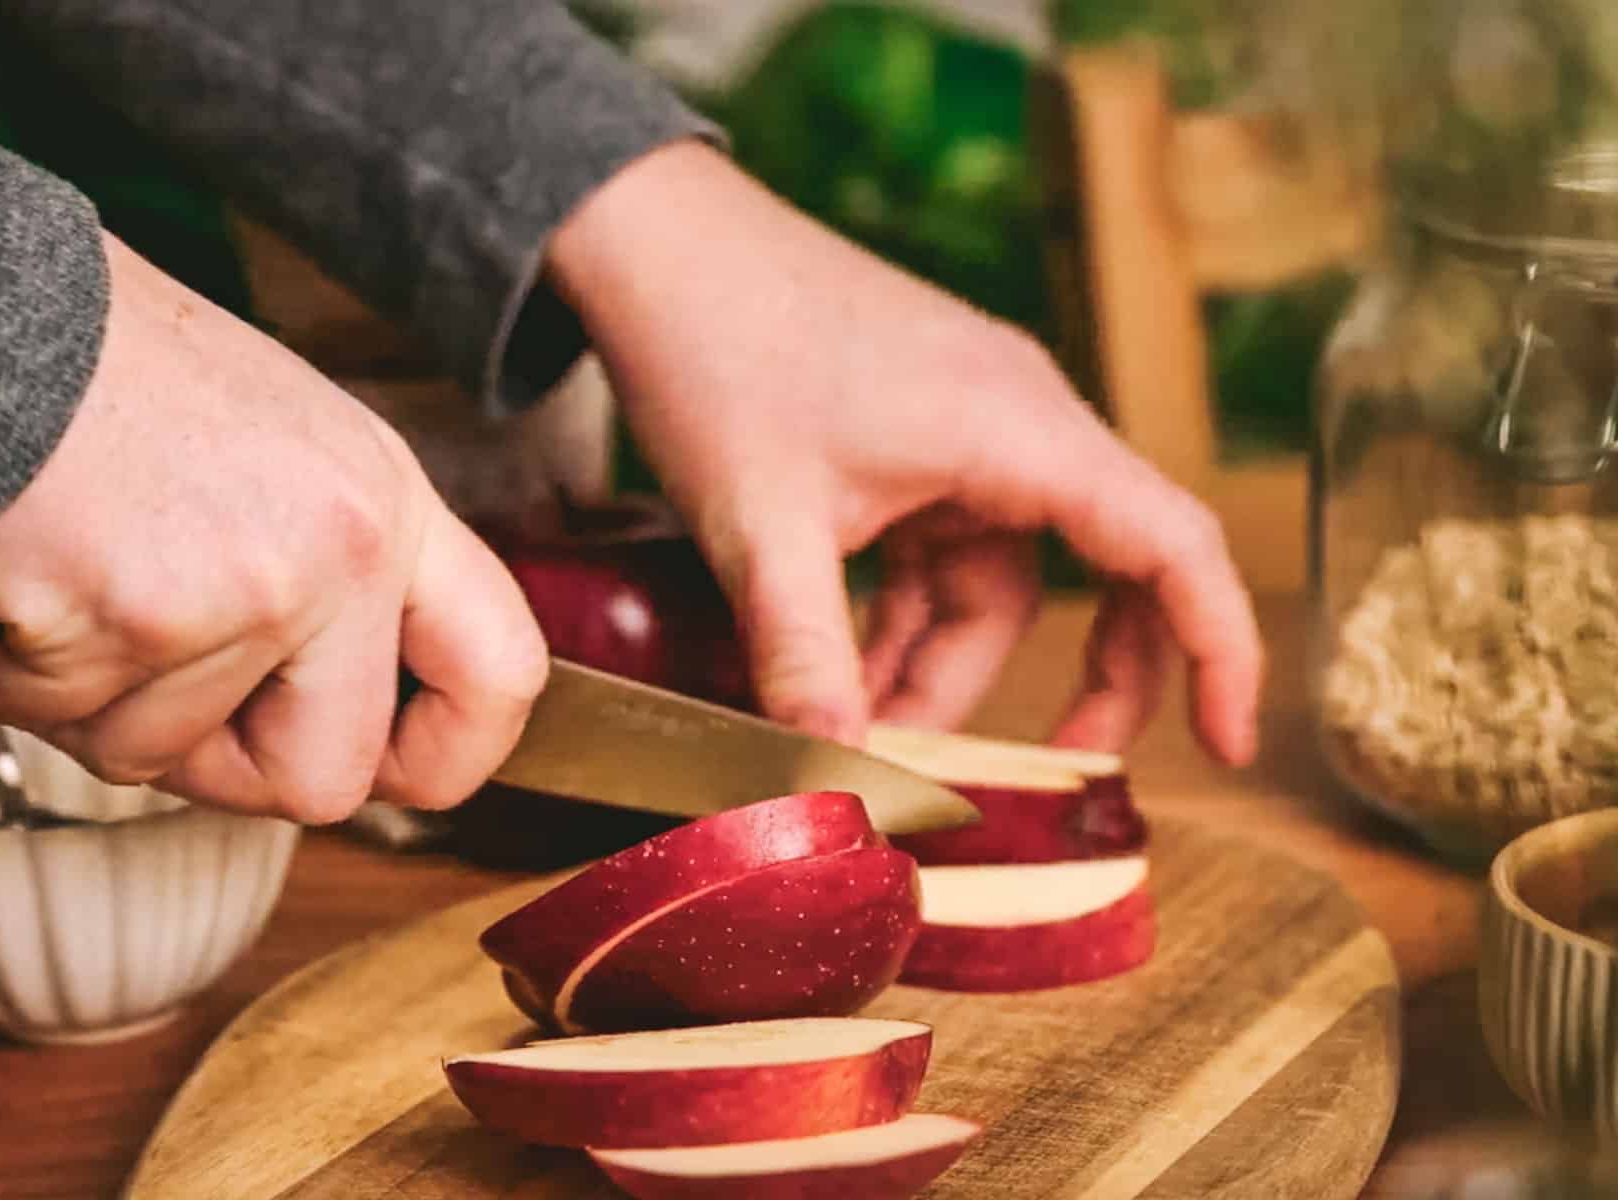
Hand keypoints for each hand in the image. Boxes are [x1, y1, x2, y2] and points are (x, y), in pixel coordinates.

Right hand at [0, 233, 546, 820]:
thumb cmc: (104, 373)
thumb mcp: (279, 453)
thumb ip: (327, 577)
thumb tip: (325, 710)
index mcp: (389, 507)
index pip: (502, 673)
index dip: (449, 755)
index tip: (389, 774)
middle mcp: (345, 548)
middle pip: (324, 780)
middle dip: (218, 769)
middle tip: (141, 691)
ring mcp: (249, 585)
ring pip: (157, 756)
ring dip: (75, 697)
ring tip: (48, 582)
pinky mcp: (133, 614)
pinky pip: (49, 720)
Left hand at [548, 142, 1261, 764]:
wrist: (656, 240)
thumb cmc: (717, 349)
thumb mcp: (761, 525)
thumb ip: (806, 657)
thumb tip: (834, 779)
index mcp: (1022, 431)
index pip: (1173, 546)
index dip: (1222, 649)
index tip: (1231, 745)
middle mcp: (1019, 426)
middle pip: (1104, 575)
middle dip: (1068, 685)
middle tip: (1022, 783)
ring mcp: (969, 430)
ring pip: (998, 581)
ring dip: (940, 666)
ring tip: (861, 737)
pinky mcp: (917, 438)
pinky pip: (942, 553)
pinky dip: (903, 620)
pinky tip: (839, 674)